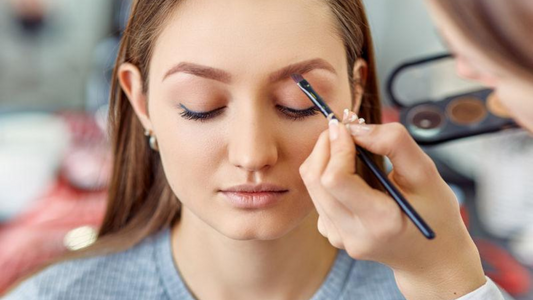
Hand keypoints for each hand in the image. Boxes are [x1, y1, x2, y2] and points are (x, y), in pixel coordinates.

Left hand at [299, 121, 485, 299]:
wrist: (429, 256)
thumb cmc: (434, 212)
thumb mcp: (426, 174)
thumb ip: (394, 144)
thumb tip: (355, 127)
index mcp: (380, 222)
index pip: (335, 179)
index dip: (336, 146)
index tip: (346, 125)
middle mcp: (351, 234)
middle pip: (315, 179)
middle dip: (325, 145)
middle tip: (344, 128)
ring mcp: (338, 237)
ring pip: (311, 184)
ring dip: (324, 157)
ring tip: (350, 147)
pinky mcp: (331, 234)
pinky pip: (317, 195)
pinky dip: (326, 174)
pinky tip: (351, 173)